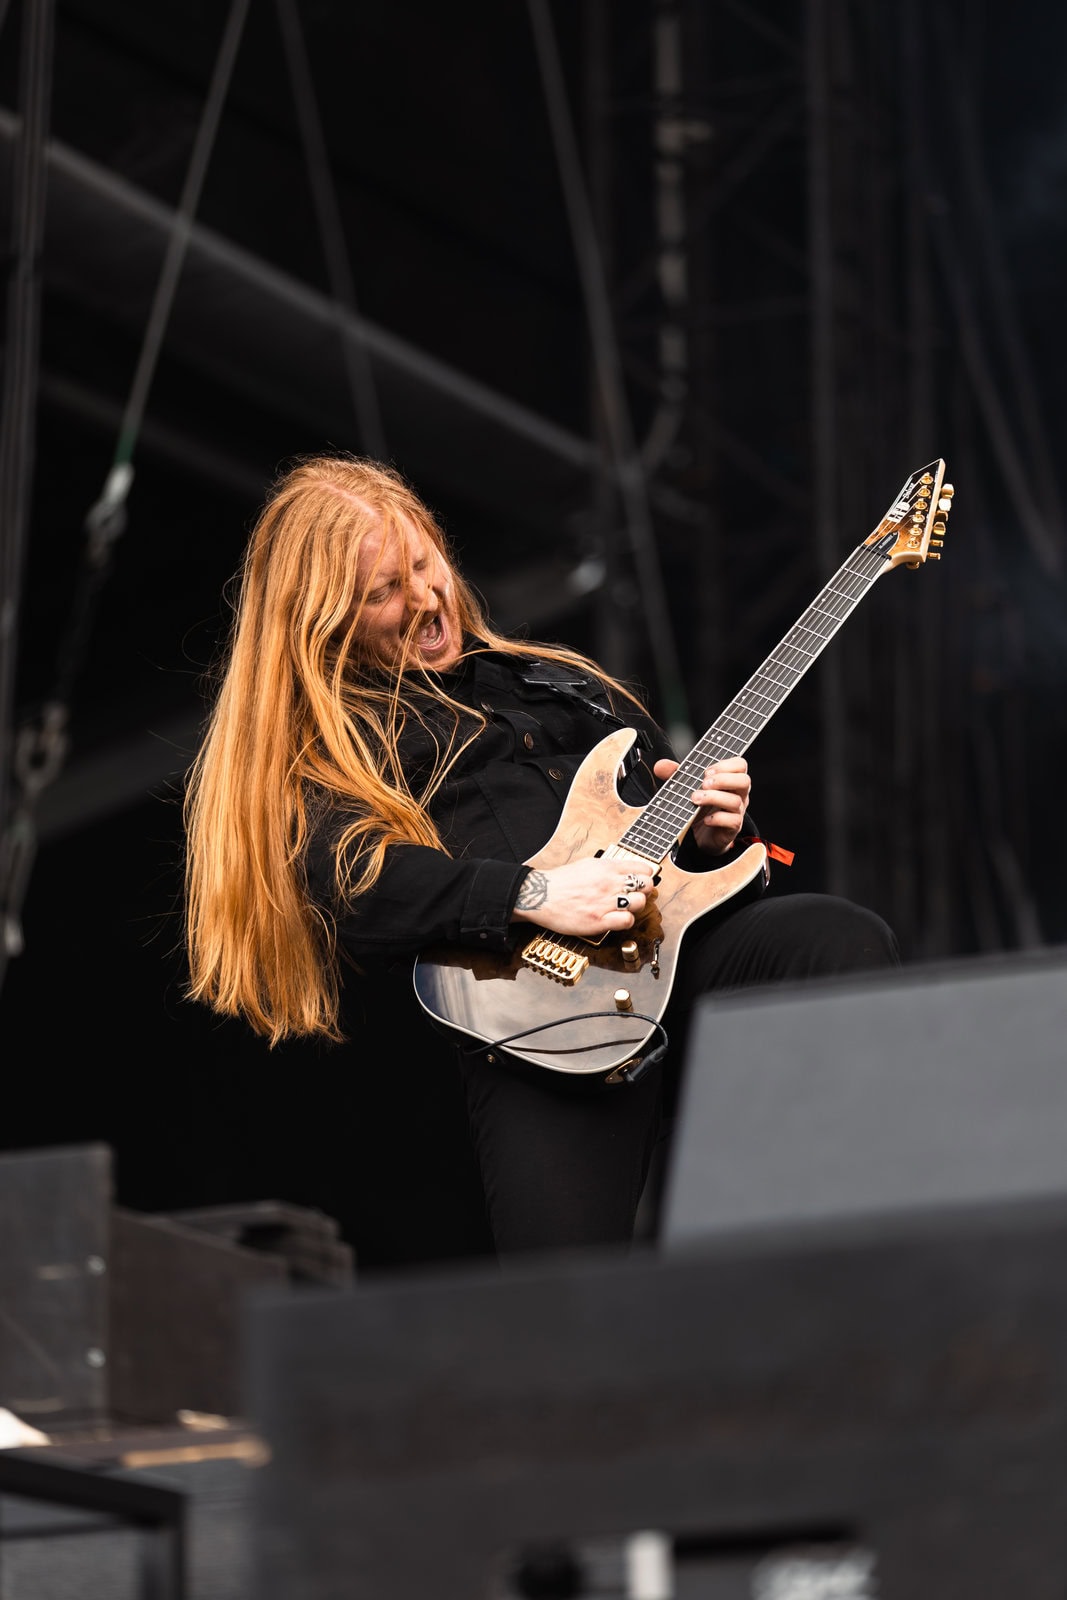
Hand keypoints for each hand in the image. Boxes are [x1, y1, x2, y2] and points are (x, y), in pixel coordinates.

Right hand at [511, 856, 652, 935]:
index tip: (641, 882)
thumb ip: (608, 867)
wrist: (539, 896)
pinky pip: (627, 921)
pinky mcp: (598, 921)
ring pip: (640, 903)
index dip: (645, 877)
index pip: (643, 869)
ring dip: (635, 906)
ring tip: (624, 908)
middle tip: (635, 896)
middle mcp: (608, 883)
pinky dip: (626, 921)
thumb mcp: (587, 864)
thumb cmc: (560, 882)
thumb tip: (626, 870)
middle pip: (646, 885)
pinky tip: (617, 919)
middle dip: (644, 891)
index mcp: (606, 867)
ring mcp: (604, 902)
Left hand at [654, 755, 750, 855]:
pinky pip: (732, 821)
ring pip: (736, 801)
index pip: (740, 765)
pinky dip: (717, 819)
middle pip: (744, 781)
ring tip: (695, 799)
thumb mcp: (688, 788)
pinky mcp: (732, 828)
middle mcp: (738, 794)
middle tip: (702, 783)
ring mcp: (737, 812)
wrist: (700, 836)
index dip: (725, 764)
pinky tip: (705, 819)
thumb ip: (677, 775)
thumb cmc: (700, 807)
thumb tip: (660, 766)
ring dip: (714, 797)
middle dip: (723, 780)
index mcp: (730, 780)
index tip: (706, 771)